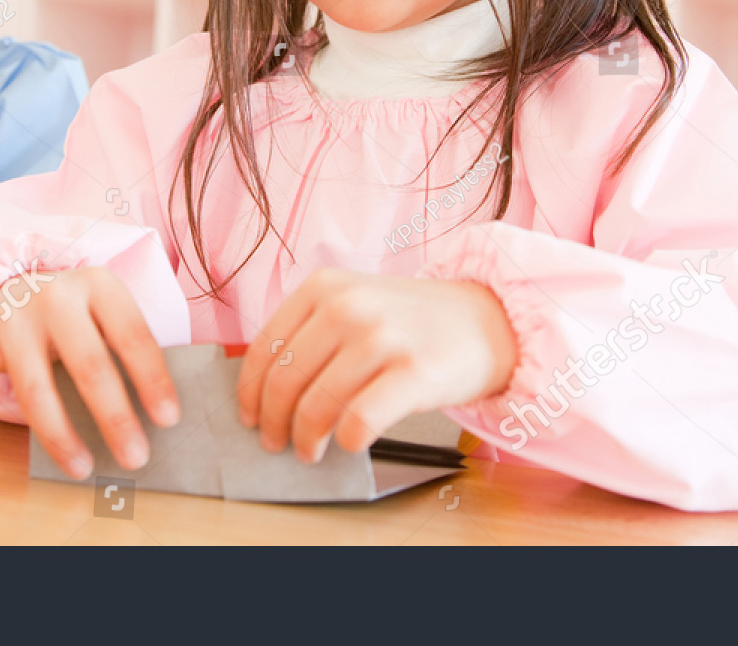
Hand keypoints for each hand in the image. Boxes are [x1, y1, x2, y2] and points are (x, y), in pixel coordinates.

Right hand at [0, 266, 179, 478]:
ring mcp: (10, 314)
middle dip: (113, 416)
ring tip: (81, 467)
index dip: (152, 379)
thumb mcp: (110, 315)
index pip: (132, 335)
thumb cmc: (79, 316)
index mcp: (98, 285)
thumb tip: (165, 416)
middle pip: (88, 363)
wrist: (22, 286)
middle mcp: (53, 295)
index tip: (168, 419)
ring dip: (58, 432)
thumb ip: (130, 351)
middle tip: (135, 457)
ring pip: (34, 382)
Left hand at [236, 269, 516, 462]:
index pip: (266, 348)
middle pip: (285, 380)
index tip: (249, 416)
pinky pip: (360, 421)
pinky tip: (349, 443)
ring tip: (310, 450)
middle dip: (273, 422)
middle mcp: (349, 306)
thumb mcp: (355, 301)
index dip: (250, 392)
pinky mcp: (413, 372)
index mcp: (324, 287)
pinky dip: (347, 440)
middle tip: (276, 442)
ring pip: (317, 405)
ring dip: (306, 439)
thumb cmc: (413, 320)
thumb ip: (310, 331)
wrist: (487, 319)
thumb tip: (263, 388)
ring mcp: (382, 337)